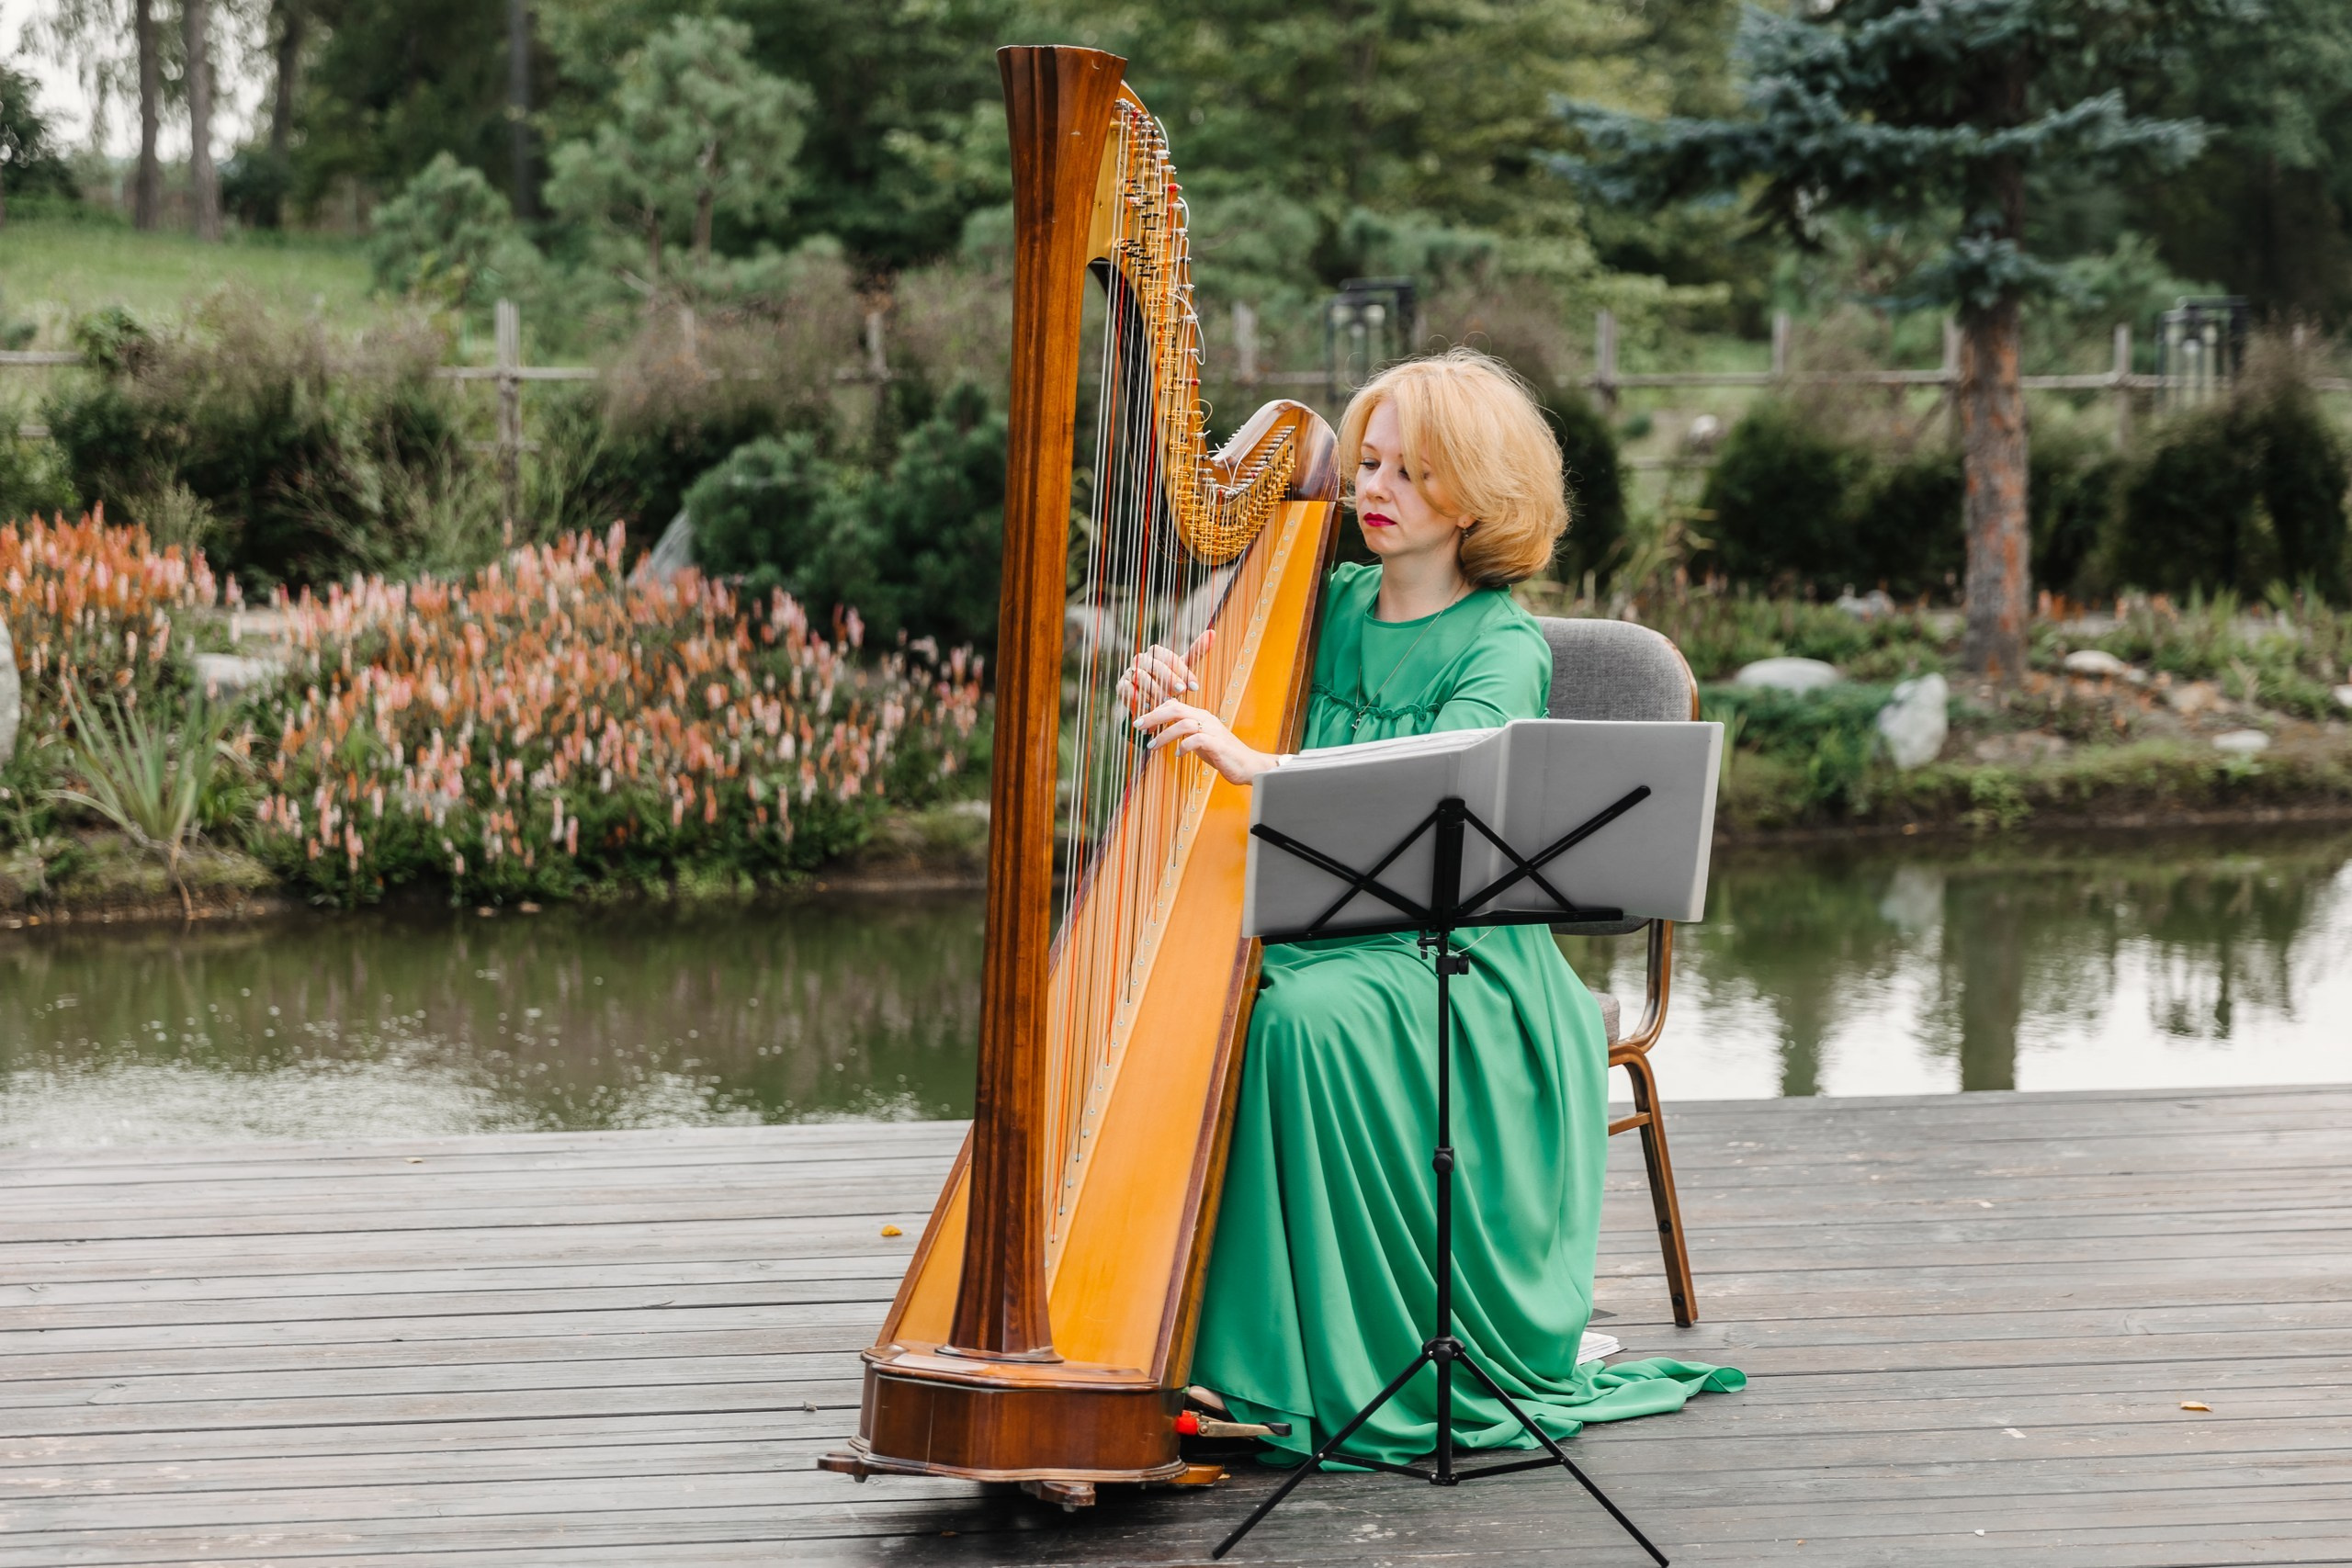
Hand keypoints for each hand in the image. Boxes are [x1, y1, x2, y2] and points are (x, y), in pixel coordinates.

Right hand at [1118, 630, 1213, 716]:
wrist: (1152, 702)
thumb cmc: (1170, 682)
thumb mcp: (1184, 668)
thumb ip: (1197, 651)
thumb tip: (1212, 632)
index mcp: (1155, 653)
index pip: (1166, 655)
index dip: (1180, 670)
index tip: (1194, 686)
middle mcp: (1140, 660)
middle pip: (1152, 663)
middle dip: (1168, 678)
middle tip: (1181, 691)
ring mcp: (1129, 673)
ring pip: (1140, 676)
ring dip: (1155, 689)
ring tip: (1167, 701)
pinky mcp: (1121, 687)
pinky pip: (1127, 690)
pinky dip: (1139, 698)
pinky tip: (1151, 707)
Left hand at [1133, 697, 1279, 785]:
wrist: (1249, 766)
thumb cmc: (1223, 755)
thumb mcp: (1200, 742)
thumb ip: (1185, 735)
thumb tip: (1165, 732)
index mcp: (1201, 716)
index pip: (1174, 705)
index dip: (1155, 711)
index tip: (1141, 722)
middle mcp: (1206, 719)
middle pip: (1175, 708)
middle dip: (1153, 716)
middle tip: (1138, 726)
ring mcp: (1213, 730)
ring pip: (1183, 723)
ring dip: (1164, 734)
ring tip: (1152, 746)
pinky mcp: (1218, 744)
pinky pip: (1196, 740)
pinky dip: (1184, 746)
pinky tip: (1178, 754)